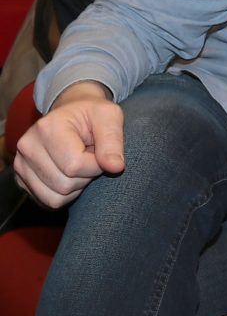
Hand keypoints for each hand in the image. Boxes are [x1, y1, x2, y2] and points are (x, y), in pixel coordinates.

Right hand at [13, 80, 124, 208]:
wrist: (73, 113)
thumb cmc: (93, 114)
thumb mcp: (109, 116)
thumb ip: (113, 141)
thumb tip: (116, 167)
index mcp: (47, 127)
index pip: (74, 165)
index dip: (96, 164)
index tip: (100, 151)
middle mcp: (27, 147)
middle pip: (64, 184)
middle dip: (87, 175)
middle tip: (90, 156)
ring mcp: (21, 165)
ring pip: (55, 198)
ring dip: (77, 186)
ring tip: (80, 163)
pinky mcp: (21, 180)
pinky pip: (48, 202)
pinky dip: (65, 194)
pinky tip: (70, 174)